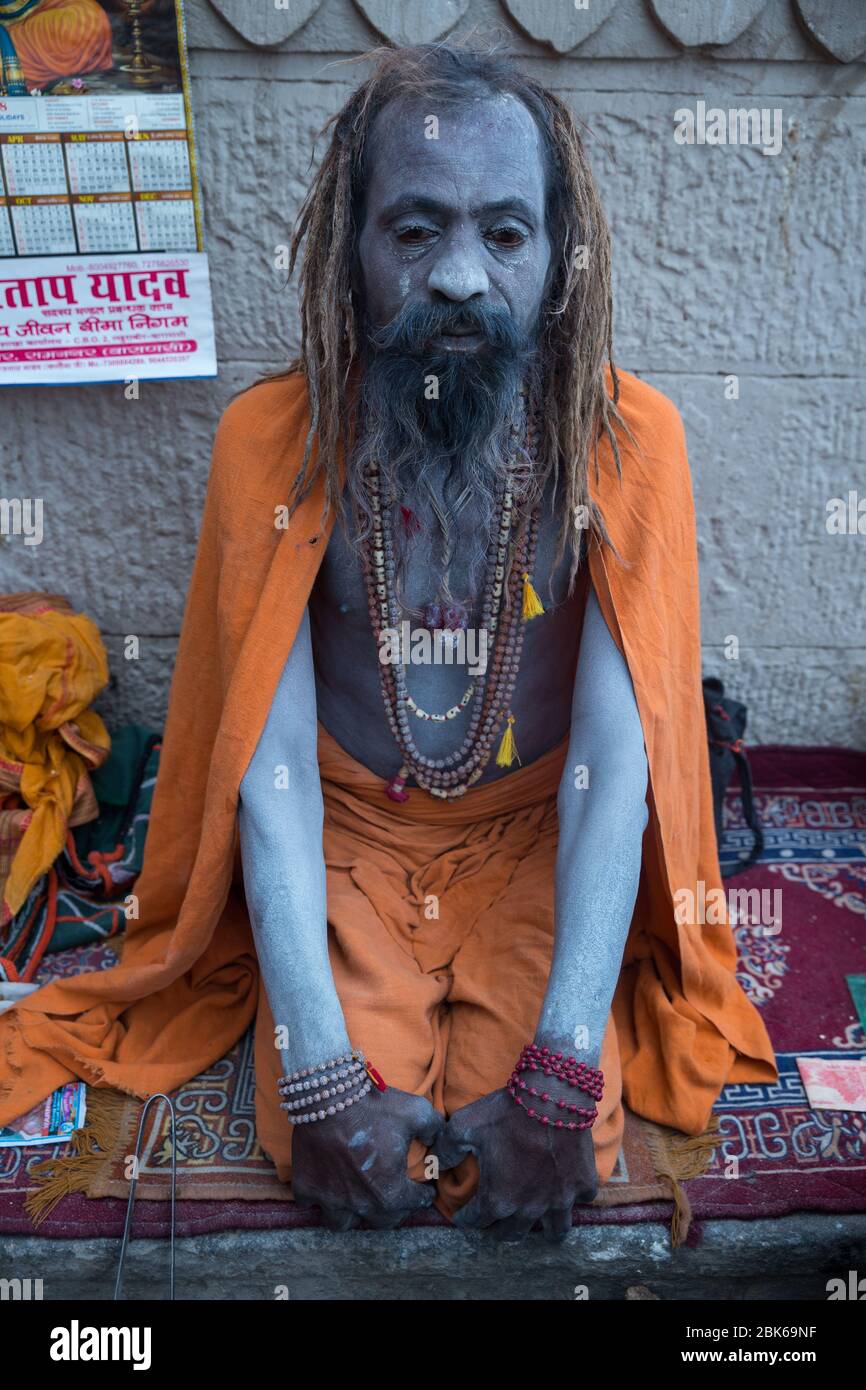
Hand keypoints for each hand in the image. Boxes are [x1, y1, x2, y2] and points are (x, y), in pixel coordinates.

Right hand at [290, 1086, 442, 1230]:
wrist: (328, 1095)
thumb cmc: (374, 1106)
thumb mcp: (416, 1112)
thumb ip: (436, 1130)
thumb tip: (440, 1145)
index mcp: (390, 1192)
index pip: (415, 1203)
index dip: (423, 1194)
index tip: (423, 1189)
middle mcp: (361, 1204)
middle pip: (381, 1221)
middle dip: (391, 1210)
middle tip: (394, 1195)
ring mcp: (330, 1199)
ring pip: (343, 1223)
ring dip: (351, 1214)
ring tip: (356, 1200)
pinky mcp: (305, 1188)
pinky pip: (311, 1204)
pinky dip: (317, 1198)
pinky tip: (325, 1185)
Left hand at [432, 1086, 598, 1242]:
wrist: (552, 1095)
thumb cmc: (506, 1111)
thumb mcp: (464, 1125)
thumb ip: (446, 1148)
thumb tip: (437, 1164)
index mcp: (498, 1199)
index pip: (475, 1222)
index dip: (465, 1218)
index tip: (462, 1215)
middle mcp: (530, 1208)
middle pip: (512, 1235)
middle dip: (498, 1231)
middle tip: (494, 1222)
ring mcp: (560, 1199)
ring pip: (555, 1232)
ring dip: (545, 1231)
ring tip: (538, 1223)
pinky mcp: (583, 1184)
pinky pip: (580, 1200)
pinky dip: (573, 1197)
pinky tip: (565, 1188)